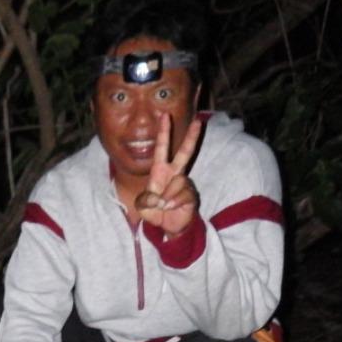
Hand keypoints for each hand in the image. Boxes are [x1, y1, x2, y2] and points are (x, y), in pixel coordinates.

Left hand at [134, 113, 202, 236]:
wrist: (168, 225)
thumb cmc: (155, 211)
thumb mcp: (142, 206)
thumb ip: (145, 201)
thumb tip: (159, 197)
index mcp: (160, 171)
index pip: (161, 149)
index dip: (163, 133)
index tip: (165, 116)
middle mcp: (174, 173)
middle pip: (185, 152)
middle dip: (191, 137)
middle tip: (198, 121)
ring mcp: (184, 183)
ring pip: (178, 182)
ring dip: (167, 196)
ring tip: (164, 205)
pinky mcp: (191, 194)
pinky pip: (183, 194)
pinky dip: (174, 203)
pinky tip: (172, 208)